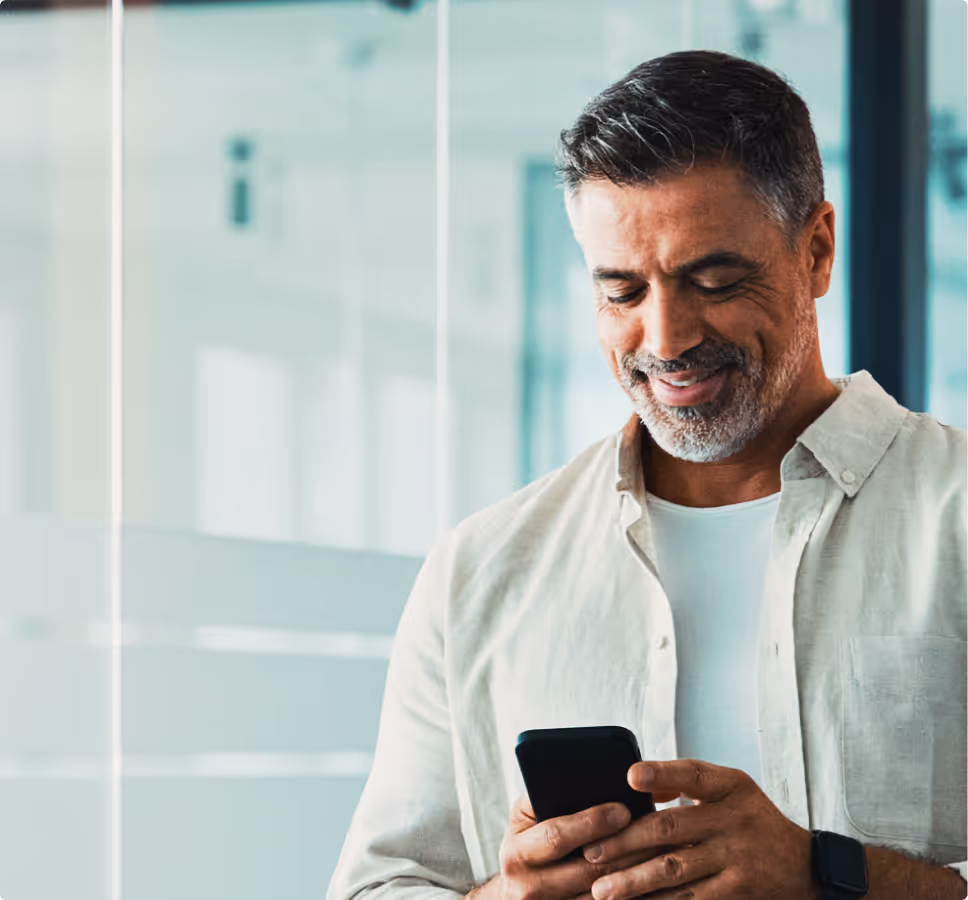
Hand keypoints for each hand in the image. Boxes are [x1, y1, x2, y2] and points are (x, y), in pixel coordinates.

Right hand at [467, 794, 667, 899]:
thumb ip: (548, 797)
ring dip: (636, 878)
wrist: (518, 888)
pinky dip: (634, 896)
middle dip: (625, 850)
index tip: (623, 810)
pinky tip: (653, 882)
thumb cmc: (530, 840)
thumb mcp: (528, 816)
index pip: (556, 835)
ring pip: (602, 897)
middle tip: (657, 833)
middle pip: (586, 871)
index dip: (591, 822)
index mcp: (515, 853)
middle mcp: (526, 888)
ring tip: (665, 856)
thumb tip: (591, 776)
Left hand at [582, 759, 819, 899]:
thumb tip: (639, 782)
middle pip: (671, 829)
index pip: (692, 775)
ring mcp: (735, 859)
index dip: (661, 774)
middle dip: (627, 842)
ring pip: (675, 871)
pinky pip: (691, 899)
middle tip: (592, 853)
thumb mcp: (732, 789)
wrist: (805, 867)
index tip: (629, 776)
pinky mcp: (736, 891)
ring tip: (602, 890)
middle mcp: (733, 820)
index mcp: (729, 787)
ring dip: (635, 882)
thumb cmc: (753, 819)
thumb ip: (687, 783)